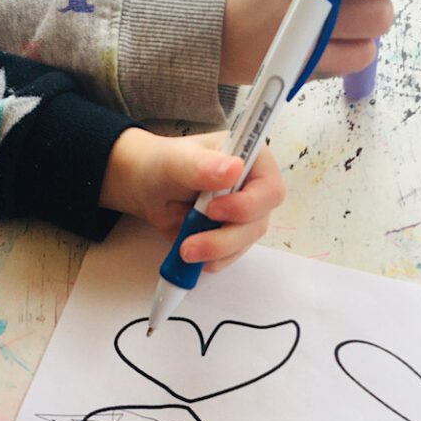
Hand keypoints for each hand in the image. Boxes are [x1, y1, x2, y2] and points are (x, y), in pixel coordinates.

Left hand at [99, 127, 284, 271]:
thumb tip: (235, 168)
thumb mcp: (178, 161)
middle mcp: (257, 190)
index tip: (212, 210)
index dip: (247, 205)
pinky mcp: (235, 237)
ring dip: (215, 251)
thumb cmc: (166, 165)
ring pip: (245, 243)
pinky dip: (212, 259)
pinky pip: (232, 256)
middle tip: (190, 245)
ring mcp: (248, 216)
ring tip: (185, 250)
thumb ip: (203, 166)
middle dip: (225, 238)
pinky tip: (193, 253)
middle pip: (258, 223)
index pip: (269, 189)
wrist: (151, 187)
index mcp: (254, 161)